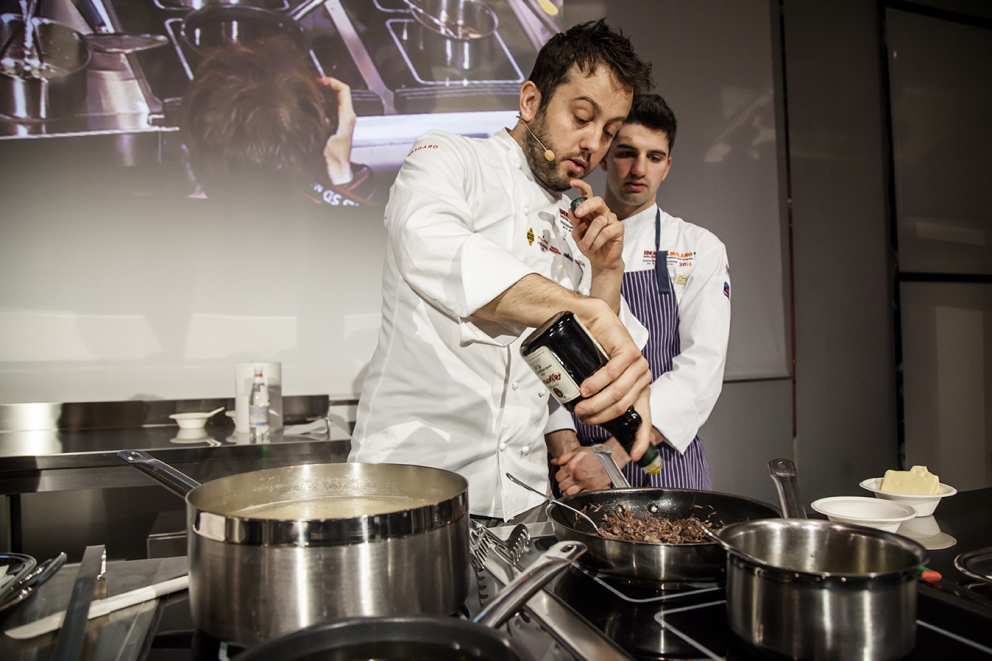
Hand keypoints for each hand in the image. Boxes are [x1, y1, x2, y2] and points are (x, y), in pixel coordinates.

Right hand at [319, 76, 356, 185]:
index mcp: (348, 117)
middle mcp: (348, 118)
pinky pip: (331, 111)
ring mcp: (343, 123)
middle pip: (339, 93)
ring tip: (310, 92)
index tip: (319, 80)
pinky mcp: (338, 129)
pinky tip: (311, 107)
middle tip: (311, 83)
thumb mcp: (324, 137)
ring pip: (335, 101)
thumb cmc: (333, 160)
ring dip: (323, 95)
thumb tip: (316, 107)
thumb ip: (321, 121)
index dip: (331, 81)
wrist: (336, 174)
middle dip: (325, 86)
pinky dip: (322, 105)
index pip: (344, 90)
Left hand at [552, 446, 611, 494]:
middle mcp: (577, 476)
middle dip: (563, 485)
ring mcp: (585, 483)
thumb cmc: (595, 453)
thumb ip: (564, 457)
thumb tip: (554, 462)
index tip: (562, 477)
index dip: (559, 477)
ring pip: (569, 494)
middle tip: (567, 482)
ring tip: (572, 488)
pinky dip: (578, 495)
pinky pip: (581, 496)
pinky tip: (579, 491)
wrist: (611, 457)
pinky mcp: (593, 489)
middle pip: (562, 487)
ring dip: (568, 492)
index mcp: (572, 466)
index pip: (558, 477)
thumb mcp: (577, 451)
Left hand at [569, 179, 623, 273]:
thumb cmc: (589, 246)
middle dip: (586, 205)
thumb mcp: (578, 236)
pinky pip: (606, 231)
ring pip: (599, 221)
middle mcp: (602, 212)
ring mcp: (611, 219)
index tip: (572, 183)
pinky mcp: (618, 228)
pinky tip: (594, 247)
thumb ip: (576, 224)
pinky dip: (597, 241)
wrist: (600, 261)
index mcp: (591, 211)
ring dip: (589, 236)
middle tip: (578, 214)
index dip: (582, 187)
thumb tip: (572, 211)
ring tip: (584, 246)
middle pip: (597, 201)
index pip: (588, 195)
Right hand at [571, 302, 652, 460]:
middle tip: (581, 414)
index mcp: (638, 390)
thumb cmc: (592, 350)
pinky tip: (585, 387)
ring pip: (617, 394)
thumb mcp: (598, 383)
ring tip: (579, 402)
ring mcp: (638, 364)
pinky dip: (597, 383)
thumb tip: (592, 419)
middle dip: (598, 415)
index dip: (641, 439)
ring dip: (595, 402)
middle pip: (621, 407)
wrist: (588, 320)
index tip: (633, 455)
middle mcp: (642, 379)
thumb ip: (602, 399)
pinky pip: (613, 374)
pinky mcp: (630, 352)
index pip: (645, 419)